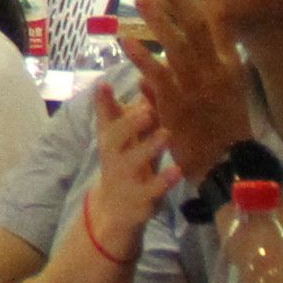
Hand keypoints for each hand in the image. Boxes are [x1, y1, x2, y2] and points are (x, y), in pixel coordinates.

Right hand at [79, 69, 178, 257]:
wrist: (116, 207)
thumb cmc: (126, 161)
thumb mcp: (126, 138)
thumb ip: (133, 110)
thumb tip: (144, 74)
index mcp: (111, 137)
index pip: (107, 116)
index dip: (104, 100)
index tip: (105, 83)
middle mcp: (114, 155)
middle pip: (116, 136)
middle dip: (130, 122)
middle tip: (146, 108)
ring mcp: (125, 177)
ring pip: (135, 161)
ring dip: (149, 147)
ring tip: (166, 133)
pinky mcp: (141, 198)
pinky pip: (153, 189)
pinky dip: (164, 180)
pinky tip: (178, 170)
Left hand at [123, 0, 256, 175]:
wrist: (227, 164)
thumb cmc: (223, 129)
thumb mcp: (223, 94)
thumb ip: (199, 70)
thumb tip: (170, 53)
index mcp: (229, 65)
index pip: (218, 20)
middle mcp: (216, 70)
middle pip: (196, 24)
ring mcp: (197, 86)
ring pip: (177, 45)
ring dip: (159, 19)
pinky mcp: (178, 104)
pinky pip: (158, 75)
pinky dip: (141, 57)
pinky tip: (125, 41)